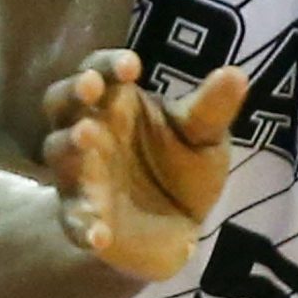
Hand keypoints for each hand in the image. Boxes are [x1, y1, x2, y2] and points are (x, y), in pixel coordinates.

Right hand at [40, 49, 248, 282]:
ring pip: (60, 153)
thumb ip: (213, 108)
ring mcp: (80, 175)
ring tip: (86, 138)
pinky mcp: (82, 219)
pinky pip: (74, 219)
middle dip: (73, 91)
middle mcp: (90, 132)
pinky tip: (99, 233)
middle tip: (91, 87)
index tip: (132, 66)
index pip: (101, 70)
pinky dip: (83, 224)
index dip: (109, 64)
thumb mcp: (205, 136)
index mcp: (117, 102)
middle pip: (63, 102)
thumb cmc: (182, 167)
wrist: (177, 228)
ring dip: (71, 145)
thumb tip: (237, 74)